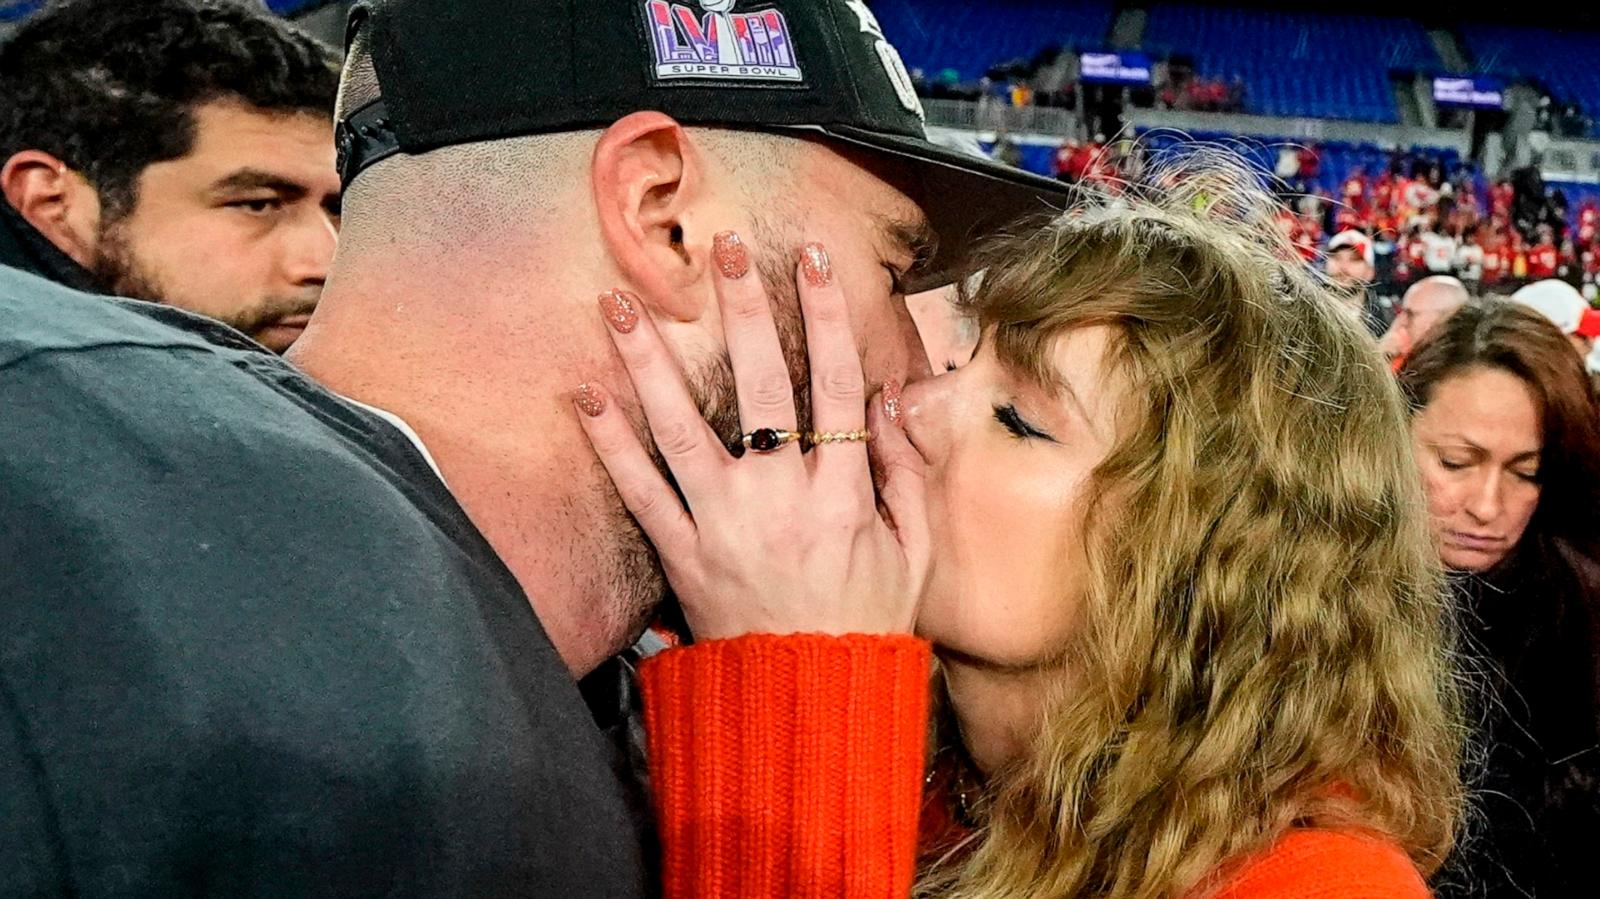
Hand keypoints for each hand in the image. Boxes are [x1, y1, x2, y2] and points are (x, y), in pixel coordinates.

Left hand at [573, 234, 929, 640]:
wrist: (810, 702)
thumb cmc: (865, 624)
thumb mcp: (913, 553)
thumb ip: (904, 475)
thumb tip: (888, 400)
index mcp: (843, 494)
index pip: (837, 385)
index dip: (826, 315)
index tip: (811, 258)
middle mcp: (781, 499)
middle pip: (762, 387)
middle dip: (744, 310)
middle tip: (724, 248)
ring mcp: (724, 525)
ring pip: (683, 429)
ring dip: (650, 361)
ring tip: (621, 301)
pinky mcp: (681, 556)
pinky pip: (640, 493)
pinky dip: (610, 444)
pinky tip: (583, 395)